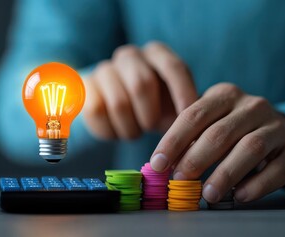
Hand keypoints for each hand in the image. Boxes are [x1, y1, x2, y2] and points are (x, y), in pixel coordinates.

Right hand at [83, 42, 197, 138]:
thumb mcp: (173, 104)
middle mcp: (130, 55)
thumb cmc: (154, 106)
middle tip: (151, 129)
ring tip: (135, 131)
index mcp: (157, 53)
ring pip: (118, 103)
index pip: (173, 67)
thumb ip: (187, 111)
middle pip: (142, 84)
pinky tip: (117, 131)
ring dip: (130, 127)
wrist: (116, 106)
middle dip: (150, 115)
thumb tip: (198, 135)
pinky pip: (97, 111)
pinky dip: (110, 130)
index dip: (182, 94)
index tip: (186, 120)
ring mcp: (105, 68)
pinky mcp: (86, 85)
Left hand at [150, 83, 284, 202]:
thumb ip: (190, 138)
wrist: (284, 132)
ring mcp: (276, 127)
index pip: (194, 115)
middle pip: (220, 133)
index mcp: (225, 95)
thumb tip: (162, 164)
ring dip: (225, 174)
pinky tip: (239, 196)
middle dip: (196, 159)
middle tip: (180, 180)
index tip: (158, 164)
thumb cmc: (236, 130)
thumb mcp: (212, 123)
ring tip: (208, 194)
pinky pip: (276, 169)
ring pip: (250, 148)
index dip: (173, 141)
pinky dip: (256, 185)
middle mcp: (252, 106)